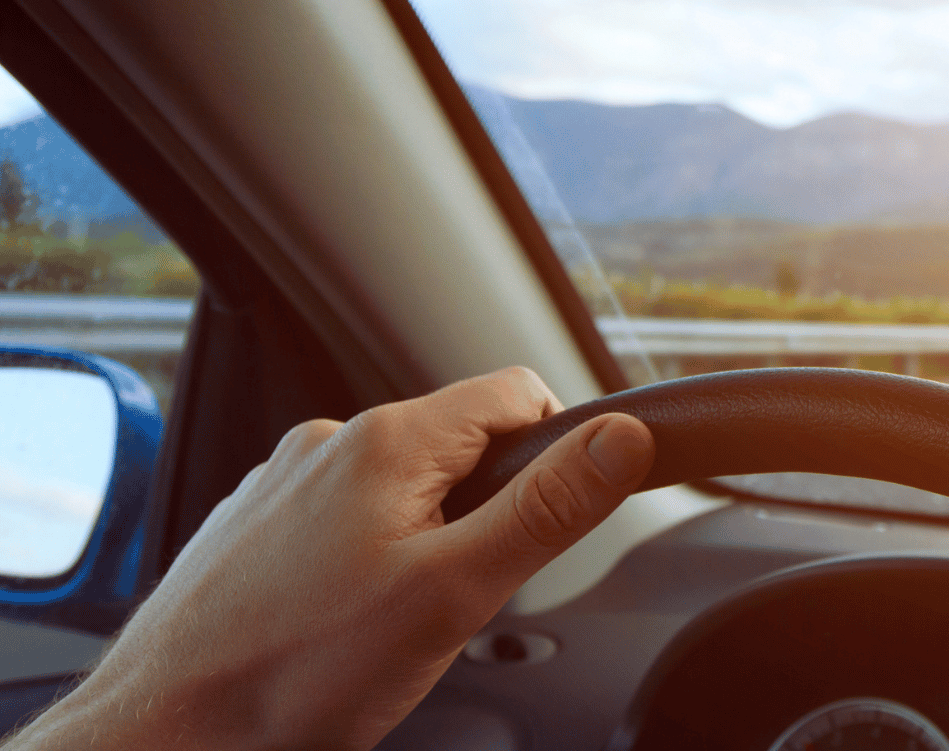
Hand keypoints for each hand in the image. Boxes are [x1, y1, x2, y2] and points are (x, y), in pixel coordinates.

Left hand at [11, 367, 653, 750]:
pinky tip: (337, 624)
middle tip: (458, 597)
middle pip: (460, 445)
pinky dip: (362, 561)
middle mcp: (329, 443)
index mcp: (387, 440)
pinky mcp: (252, 527)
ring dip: (423, 540)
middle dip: (485, 512)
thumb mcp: (456, 593)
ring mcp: (283, 484)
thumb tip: (624, 438)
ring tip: (390, 623)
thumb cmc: (294, 674)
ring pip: (400, 488)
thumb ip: (548, 509)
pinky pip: (341, 521)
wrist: (162, 734)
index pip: (518, 393)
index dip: (558, 450)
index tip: (550, 520)